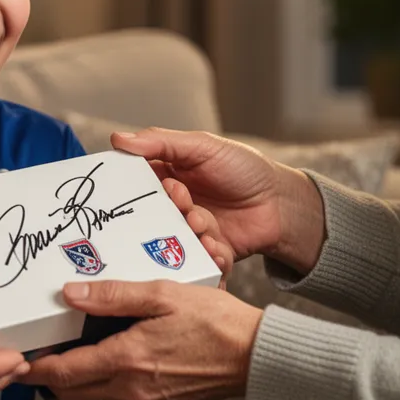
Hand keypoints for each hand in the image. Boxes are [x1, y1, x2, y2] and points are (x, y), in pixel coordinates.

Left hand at [23, 279, 261, 399]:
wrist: (255, 357)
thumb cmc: (215, 323)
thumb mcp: (162, 294)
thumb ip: (112, 294)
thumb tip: (70, 293)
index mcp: (126, 360)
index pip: (63, 373)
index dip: (33, 368)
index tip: (14, 360)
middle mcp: (130, 390)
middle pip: (71, 391)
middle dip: (49, 376)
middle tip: (34, 354)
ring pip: (93, 396)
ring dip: (76, 380)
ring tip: (69, 352)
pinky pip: (117, 399)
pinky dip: (102, 383)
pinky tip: (110, 358)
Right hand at [114, 129, 324, 272]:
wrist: (281, 203)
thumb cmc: (244, 169)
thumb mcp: (202, 146)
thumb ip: (161, 142)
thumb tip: (118, 138)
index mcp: (166, 177)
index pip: (135, 183)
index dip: (132, 186)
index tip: (134, 186)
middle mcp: (172, 207)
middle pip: (150, 215)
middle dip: (165, 210)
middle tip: (182, 201)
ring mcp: (187, 232)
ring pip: (173, 239)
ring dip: (187, 231)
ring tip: (202, 223)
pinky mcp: (205, 254)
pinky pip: (198, 261)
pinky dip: (206, 254)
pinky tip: (215, 245)